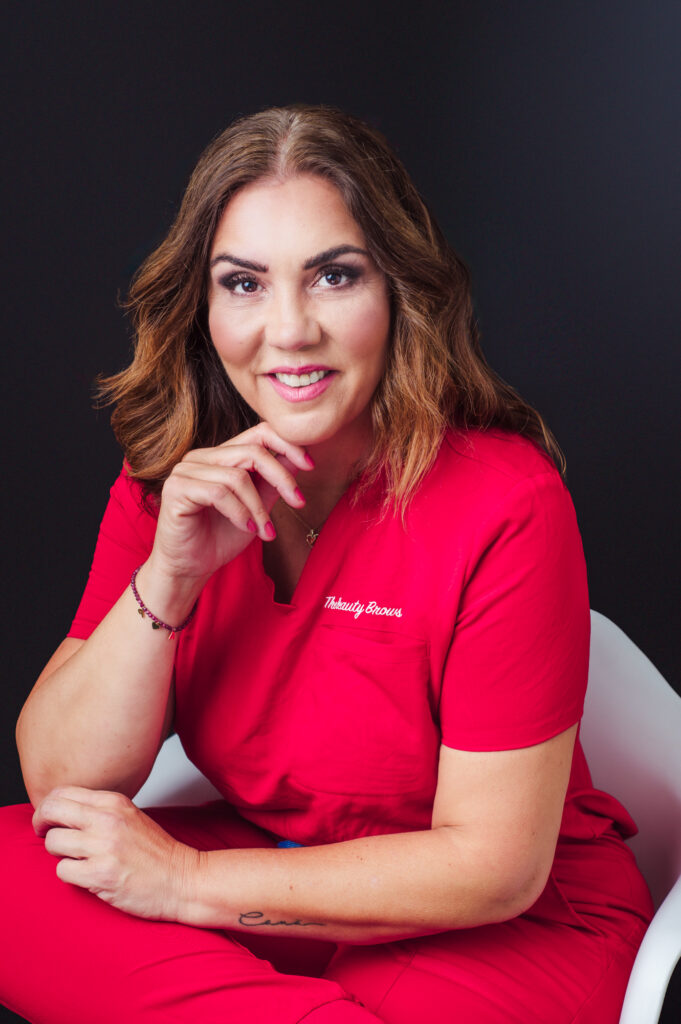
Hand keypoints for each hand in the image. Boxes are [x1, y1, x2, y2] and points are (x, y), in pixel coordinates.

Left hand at [33, 787, 197, 920]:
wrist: (182, 879)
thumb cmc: (156, 852)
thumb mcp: (129, 816)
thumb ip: (99, 810)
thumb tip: (62, 812)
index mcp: (114, 801)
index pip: (63, 792)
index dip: (47, 807)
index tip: (48, 820)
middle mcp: (107, 819)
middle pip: (51, 810)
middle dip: (41, 824)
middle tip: (44, 835)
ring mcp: (104, 846)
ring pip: (53, 842)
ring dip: (58, 853)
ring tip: (75, 859)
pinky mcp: (101, 874)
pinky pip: (62, 870)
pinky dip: (69, 874)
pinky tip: (86, 875)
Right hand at [148, 422, 312, 584]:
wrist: (189, 568)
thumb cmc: (221, 538)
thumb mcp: (257, 508)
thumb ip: (272, 483)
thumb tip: (299, 459)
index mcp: (220, 456)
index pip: (258, 434)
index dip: (287, 445)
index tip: (311, 466)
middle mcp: (201, 457)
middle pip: (253, 452)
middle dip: (282, 478)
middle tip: (299, 503)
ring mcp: (186, 470)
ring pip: (238, 477)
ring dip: (259, 508)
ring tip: (266, 532)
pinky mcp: (176, 489)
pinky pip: (219, 493)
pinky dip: (240, 514)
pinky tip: (248, 530)